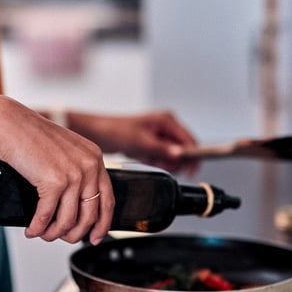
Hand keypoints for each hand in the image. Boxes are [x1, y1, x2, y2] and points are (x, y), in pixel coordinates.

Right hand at [0, 96, 113, 244]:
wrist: (7, 124)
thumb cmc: (29, 135)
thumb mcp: (64, 150)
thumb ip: (76, 171)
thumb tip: (75, 205)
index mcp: (94, 158)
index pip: (108, 199)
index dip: (102, 224)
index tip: (96, 237)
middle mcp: (89, 166)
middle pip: (90, 215)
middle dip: (75, 234)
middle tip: (62, 238)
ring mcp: (73, 174)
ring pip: (68, 221)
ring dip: (54, 233)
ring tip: (43, 234)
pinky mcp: (54, 182)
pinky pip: (47, 216)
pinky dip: (38, 227)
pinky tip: (32, 230)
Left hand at [69, 110, 199, 175]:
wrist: (99, 133)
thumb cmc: (116, 130)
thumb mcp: (141, 142)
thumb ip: (162, 149)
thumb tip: (179, 155)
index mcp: (168, 120)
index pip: (190, 140)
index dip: (192, 157)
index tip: (190, 171)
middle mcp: (167, 126)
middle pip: (183, 149)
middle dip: (173, 161)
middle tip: (158, 162)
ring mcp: (160, 135)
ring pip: (172, 155)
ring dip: (163, 162)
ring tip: (147, 158)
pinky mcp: (153, 144)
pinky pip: (162, 157)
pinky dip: (155, 161)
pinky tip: (143, 157)